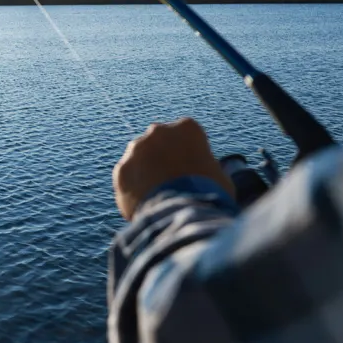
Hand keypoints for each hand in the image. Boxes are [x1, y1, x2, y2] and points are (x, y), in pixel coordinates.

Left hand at [112, 118, 234, 219]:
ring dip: (145, 173)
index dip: (188, 154)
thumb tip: (206, 174)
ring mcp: (136, 149)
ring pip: (139, 159)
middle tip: (170, 182)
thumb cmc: (210, 194)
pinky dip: (133, 190)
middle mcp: (158, 131)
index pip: (185, 136)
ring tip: (157, 196)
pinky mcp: (121, 169)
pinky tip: (145, 204)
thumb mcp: (220, 176)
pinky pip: (127, 179)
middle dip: (162, 158)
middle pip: (159, 143)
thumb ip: (208, 168)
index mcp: (187, 128)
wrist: (183, 214)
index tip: (191, 169)